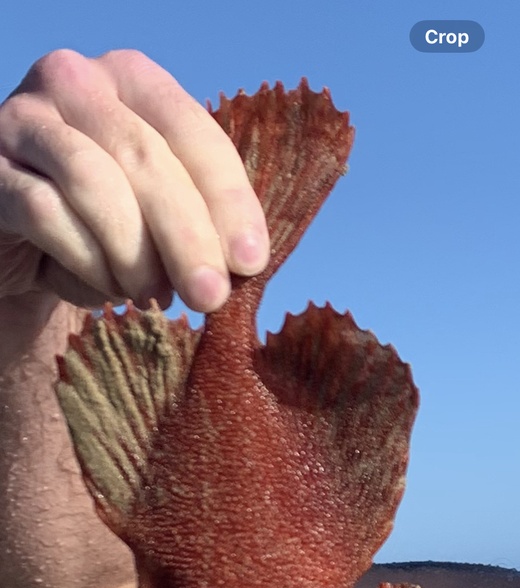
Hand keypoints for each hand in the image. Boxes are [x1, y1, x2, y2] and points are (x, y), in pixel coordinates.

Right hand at [0, 49, 269, 311]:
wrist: (22, 248)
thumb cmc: (101, 226)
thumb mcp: (156, 213)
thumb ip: (199, 217)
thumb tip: (244, 261)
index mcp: (129, 77)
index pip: (191, 130)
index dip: (227, 200)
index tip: (251, 262)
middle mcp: (73, 82)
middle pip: (144, 156)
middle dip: (186, 235)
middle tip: (209, 296)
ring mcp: (23, 122)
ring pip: (92, 181)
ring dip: (133, 252)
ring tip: (154, 297)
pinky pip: (44, 213)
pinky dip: (86, 261)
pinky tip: (108, 292)